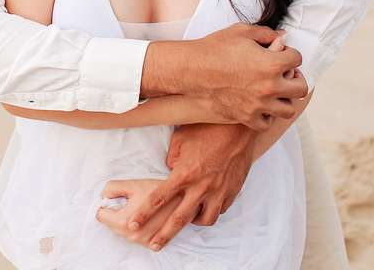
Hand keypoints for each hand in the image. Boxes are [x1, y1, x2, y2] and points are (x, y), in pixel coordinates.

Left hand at [96, 178, 181, 248]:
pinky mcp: (151, 243)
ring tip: (138, 208)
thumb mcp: (132, 184)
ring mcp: (142, 242)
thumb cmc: (158, 190)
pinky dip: (136, 228)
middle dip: (115, 213)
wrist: (182, 199)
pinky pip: (134, 236)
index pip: (101, 216)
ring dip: (125, 221)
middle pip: (111, 225)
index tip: (113, 199)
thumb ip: (112, 189)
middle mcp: (133, 236)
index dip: (105, 205)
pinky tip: (144, 217)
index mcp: (124, 221)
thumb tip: (103, 196)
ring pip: (122, 232)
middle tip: (128, 201)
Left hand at [117, 122, 258, 250]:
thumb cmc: (208, 129)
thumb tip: (169, 170)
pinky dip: (210, 211)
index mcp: (184, 174)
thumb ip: (171, 158)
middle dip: (163, 235)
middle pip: (178, 219)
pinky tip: (204, 208)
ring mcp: (218, 191)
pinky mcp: (232, 191)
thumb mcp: (180, 139)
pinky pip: (219, 210)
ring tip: (184, 223)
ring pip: (203, 220)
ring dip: (192, 224)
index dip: (144, 213)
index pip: (158, 198)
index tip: (134, 223)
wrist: (239, 128)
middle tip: (153, 245)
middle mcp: (200, 187)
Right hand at [142, 23, 307, 128]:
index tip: (283, 54)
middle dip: (296, 79)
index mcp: (272, 63)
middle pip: (301, 88)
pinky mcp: (246, 117)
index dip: (290, 54)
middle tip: (287, 75)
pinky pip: (266, 123)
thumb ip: (266, 33)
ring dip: (284, 100)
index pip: (297, 59)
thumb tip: (282, 37)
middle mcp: (270, 86)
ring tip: (276, 93)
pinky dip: (266, 116)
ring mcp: (259, 104)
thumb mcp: (241, 32)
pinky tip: (260, 106)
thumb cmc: (214, 47)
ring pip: (287, 110)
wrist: (190, 70)